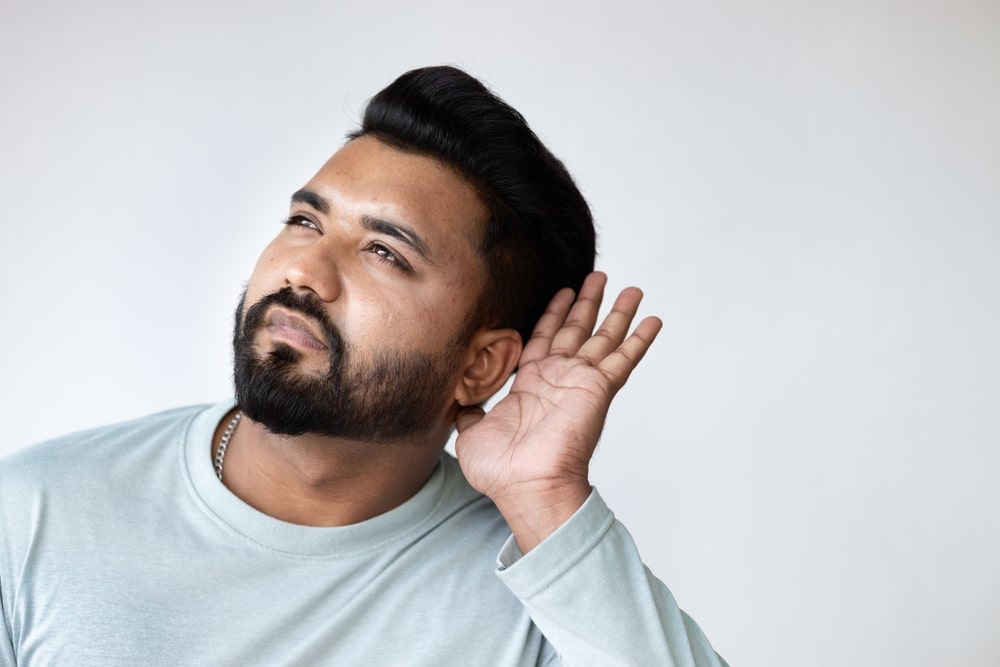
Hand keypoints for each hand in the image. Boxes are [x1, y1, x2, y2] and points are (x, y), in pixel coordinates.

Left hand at [454, 272, 661, 551]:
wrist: (527, 487)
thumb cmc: (501, 471)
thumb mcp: (470, 432)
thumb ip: (468, 409)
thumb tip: (457, 398)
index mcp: (531, 385)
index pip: (544, 338)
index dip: (554, 314)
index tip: (564, 292)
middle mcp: (558, 379)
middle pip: (576, 330)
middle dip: (587, 303)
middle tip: (598, 277)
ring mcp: (580, 382)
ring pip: (603, 337)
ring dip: (617, 313)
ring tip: (631, 289)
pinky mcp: (598, 388)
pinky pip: (624, 359)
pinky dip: (640, 340)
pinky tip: (653, 320)